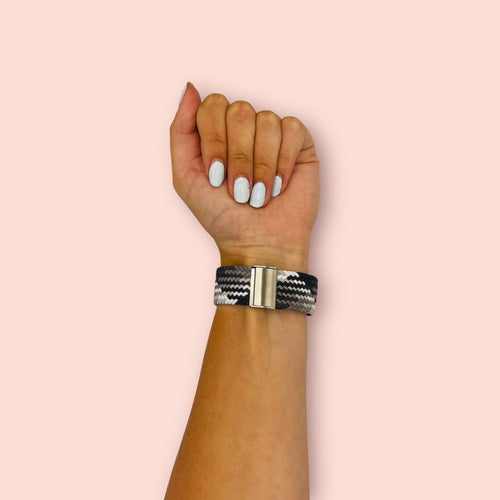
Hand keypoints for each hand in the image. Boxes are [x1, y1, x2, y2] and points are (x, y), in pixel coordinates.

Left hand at [170, 83, 319, 272]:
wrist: (258, 243)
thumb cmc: (221, 216)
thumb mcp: (185, 177)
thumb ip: (181, 131)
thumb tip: (190, 88)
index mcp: (216, 132)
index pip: (212, 105)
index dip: (214, 141)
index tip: (216, 176)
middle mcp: (243, 128)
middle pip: (239, 110)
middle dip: (238, 157)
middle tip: (239, 189)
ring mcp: (271, 134)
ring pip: (266, 120)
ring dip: (260, 165)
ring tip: (259, 193)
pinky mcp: (299, 143)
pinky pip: (292, 129)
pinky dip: (283, 162)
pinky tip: (278, 185)